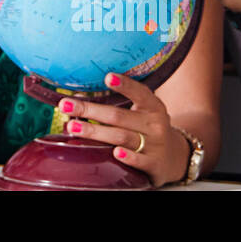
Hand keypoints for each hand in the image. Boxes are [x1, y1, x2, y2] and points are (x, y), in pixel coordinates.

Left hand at [57, 73, 189, 186]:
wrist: (174, 157)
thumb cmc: (147, 128)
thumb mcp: (141, 112)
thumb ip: (118, 104)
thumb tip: (76, 98)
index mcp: (153, 107)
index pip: (139, 93)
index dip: (124, 85)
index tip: (107, 76)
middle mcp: (155, 124)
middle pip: (118, 116)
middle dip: (90, 110)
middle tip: (65, 105)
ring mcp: (155, 145)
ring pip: (122, 137)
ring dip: (95, 132)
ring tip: (72, 127)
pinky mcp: (154, 165)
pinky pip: (139, 161)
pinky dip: (128, 157)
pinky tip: (114, 153)